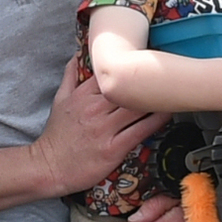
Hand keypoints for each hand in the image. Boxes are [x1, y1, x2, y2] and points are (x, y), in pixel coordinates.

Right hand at [32, 59, 160, 195]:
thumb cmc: (57, 134)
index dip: (130, 63)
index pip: (111, 71)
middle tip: (168, 73)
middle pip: (128, 87)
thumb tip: (77, 55)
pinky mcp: (114, 148)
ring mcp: (105, 129)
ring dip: (156, 98)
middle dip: (148, 79)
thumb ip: (70, 76)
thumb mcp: (59, 100)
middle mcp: (95, 108)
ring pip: (138, 107)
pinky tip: (168, 113)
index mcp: (83, 94)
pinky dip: (157, 120)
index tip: (147, 58)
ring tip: (173, 91)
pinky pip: (141, 130)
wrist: (49, 167)